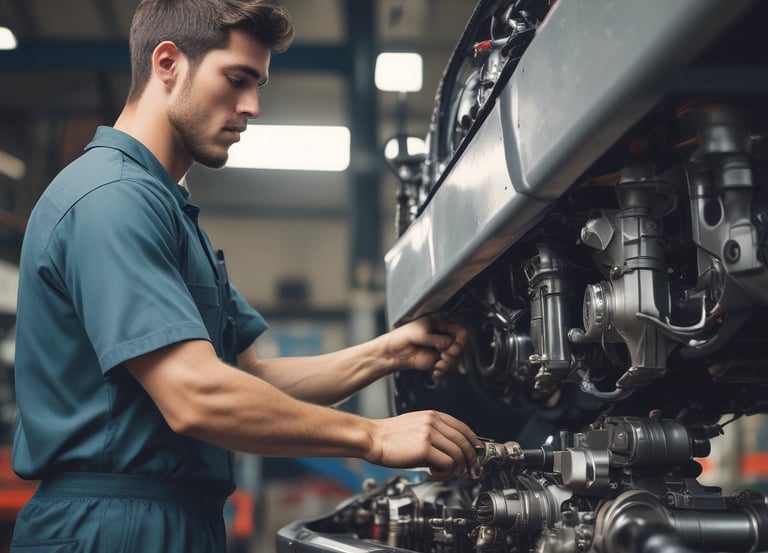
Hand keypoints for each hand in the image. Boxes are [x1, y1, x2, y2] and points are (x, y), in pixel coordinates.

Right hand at [365, 410, 479, 479]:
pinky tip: (435, 474)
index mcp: (433, 415)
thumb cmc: (390, 437)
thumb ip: (435, 435)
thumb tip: (452, 453)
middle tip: (470, 473)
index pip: (463, 428)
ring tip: (445, 475)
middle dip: (471, 461)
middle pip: (464, 442)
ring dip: (455, 470)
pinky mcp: (424, 447)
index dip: (474, 443)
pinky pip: (447, 463)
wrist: (372, 438)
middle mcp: (433, 421)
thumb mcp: (416, 428)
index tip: (477, 455)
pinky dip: (445, 473)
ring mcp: (429, 433)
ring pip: (458, 454)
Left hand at [381, 314, 467, 380]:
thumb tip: (450, 345)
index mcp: (439, 322)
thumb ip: (438, 339)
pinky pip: (448, 366)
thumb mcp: (421, 334)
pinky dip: (444, 371)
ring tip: (439, 365)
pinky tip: (436, 372)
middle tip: (444, 357)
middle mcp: (442, 335)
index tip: (453, 348)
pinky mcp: (437, 359)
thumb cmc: (401, 337)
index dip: (460, 341)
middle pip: (460, 346)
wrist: (392, 353)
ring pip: (456, 358)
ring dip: (449, 364)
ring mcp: (440, 348)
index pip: (460, 331)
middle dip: (454, 355)